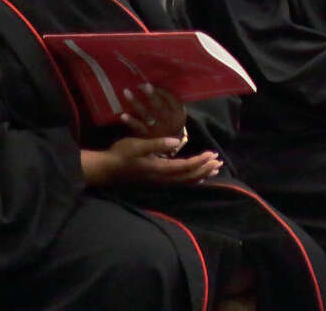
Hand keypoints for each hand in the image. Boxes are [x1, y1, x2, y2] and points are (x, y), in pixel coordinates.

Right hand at [81, 137, 221, 186]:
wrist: (106, 170)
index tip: (212, 154)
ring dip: (200, 175)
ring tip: (213, 169)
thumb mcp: (136, 145)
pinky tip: (196, 177)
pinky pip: (179, 183)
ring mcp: (159, 182)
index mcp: (160, 168)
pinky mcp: (156, 182)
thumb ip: (156, 144)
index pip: (186, 167)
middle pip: (189, 177)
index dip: (200, 161)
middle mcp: (162, 179)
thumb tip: (176, 142)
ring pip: (185, 182)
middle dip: (205, 169)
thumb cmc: (120, 154)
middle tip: (218, 161)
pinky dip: (191, 179)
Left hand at [118, 84, 186, 139]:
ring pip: (146, 114)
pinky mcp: (148, 136)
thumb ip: (171, 101)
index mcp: (178, 114)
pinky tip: (123, 115)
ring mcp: (158, 129)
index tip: (152, 83)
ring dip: (136, 103)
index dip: (161, 90)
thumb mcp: (176, 113)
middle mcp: (169, 121)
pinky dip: (130, 121)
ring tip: (126, 92)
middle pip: (159, 106)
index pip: (171, 99)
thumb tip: (160, 81)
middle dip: (151, 95)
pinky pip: (138, 127)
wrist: (169, 146)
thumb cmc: (171, 122)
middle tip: (143, 85)